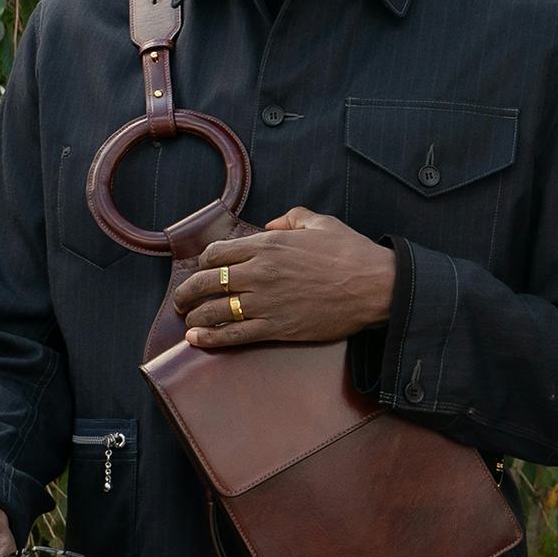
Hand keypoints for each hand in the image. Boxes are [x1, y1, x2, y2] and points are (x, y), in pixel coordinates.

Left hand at [169, 210, 394, 350]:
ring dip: (194, 315)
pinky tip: (196, 338)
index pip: (217, 253)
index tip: (204, 270)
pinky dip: (210, 337)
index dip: (204, 263)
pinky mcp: (275, 328)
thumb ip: (291, 217)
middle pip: (207, 281)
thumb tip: (273, 222)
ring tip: (188, 319)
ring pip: (214, 310)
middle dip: (188, 291)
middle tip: (183, 298)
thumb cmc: (350, 253)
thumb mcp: (321, 223)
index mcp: (267, 244)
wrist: (374, 287)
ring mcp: (264, 302)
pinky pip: (233, 334)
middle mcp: (259, 272)